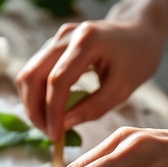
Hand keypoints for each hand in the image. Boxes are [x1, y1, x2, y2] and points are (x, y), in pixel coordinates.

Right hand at [16, 16, 165, 141]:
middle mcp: (66, 36)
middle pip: (32, 75)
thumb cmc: (137, 59)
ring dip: (33, 104)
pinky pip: (35, 73)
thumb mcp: (123, 88)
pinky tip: (53, 112)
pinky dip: (38, 96)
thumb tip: (64, 125)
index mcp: (87, 41)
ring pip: (28, 74)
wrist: (139, 32)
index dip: (52, 111)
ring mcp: (57, 39)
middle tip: (49, 133)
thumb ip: (94, 107)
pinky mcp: (53, 46)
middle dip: (35, 109)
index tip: (55, 135)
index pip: (57, 80)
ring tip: (50, 125)